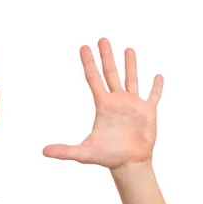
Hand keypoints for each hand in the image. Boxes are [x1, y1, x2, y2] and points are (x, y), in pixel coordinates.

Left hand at [42, 38, 162, 170]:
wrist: (129, 164)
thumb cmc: (107, 157)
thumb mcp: (84, 153)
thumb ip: (64, 151)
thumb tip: (44, 152)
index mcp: (103, 105)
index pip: (93, 79)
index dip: (88, 63)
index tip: (83, 47)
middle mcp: (117, 101)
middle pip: (110, 73)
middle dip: (106, 56)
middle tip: (102, 39)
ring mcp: (133, 105)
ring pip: (131, 79)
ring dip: (130, 64)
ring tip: (128, 49)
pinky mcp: (148, 112)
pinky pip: (153, 96)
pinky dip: (156, 87)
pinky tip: (158, 76)